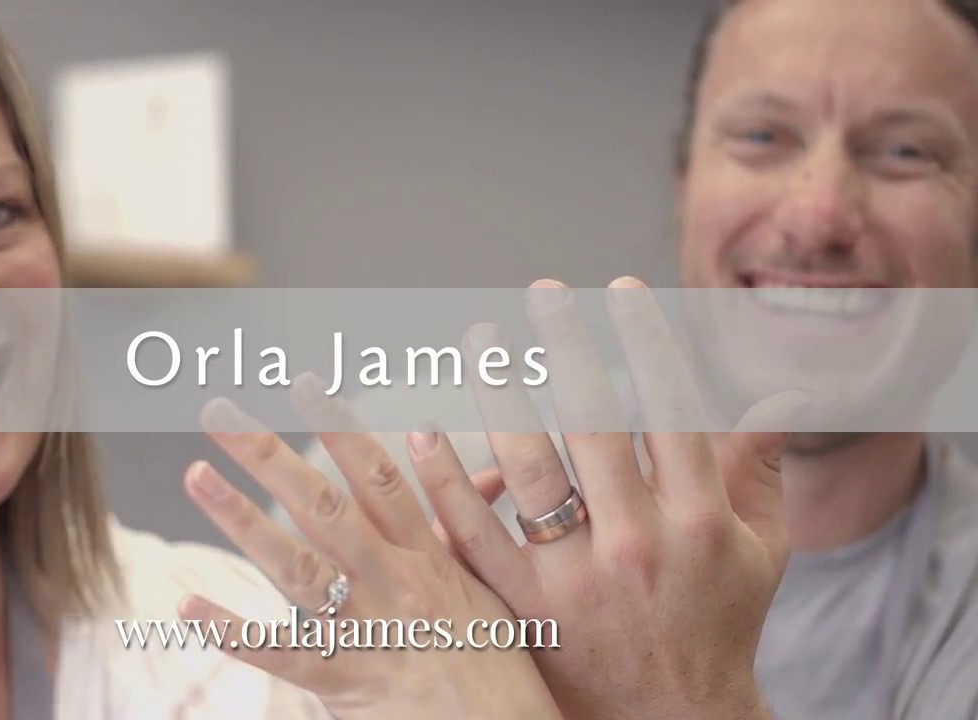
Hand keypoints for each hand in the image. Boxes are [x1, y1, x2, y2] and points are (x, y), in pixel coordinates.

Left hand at [178, 373, 561, 719]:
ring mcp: (368, 629)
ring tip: (196, 476)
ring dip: (242, 519)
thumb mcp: (489, 582)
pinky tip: (186, 605)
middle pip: (325, 506)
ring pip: (297, 565)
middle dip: (269, 456)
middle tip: (220, 413)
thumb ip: (469, 524)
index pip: (378, 476)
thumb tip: (486, 471)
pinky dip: (233, 630)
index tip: (304, 384)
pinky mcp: (347, 680)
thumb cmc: (498, 660)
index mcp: (426, 555)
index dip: (340, 427)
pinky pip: (283, 654)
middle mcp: (393, 581)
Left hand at [418, 276, 799, 719]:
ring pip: (528, 471)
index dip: (645, 340)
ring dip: (502, 397)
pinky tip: (424, 432)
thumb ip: (760, 468)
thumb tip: (782, 395)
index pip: (669, 407)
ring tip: (482, 340)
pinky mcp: (524, 611)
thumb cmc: (718, 623)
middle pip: (594, 424)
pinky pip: (474, 536)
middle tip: (541, 291)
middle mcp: (639, 543)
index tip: (619, 287)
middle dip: (568, 348)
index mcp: (700, 518)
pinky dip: (446, 483)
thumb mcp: (760, 550)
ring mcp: (576, 579)